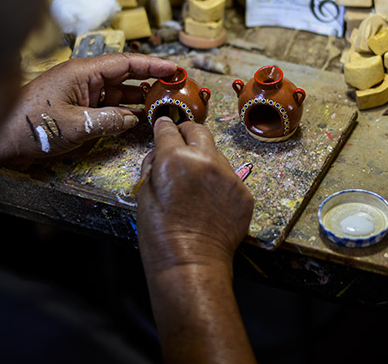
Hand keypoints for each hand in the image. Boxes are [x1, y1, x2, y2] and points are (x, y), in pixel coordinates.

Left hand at [0, 53, 176, 164]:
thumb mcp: (77, 126)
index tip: (175, 68)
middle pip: (124, 74)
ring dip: (138, 96)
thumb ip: (109, 121)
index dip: (153, 65)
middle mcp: (83, 77)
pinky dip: (122, 109)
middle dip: (150, 79)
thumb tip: (132, 119)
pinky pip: (105, 103)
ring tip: (162, 102)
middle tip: (175, 86)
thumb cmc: (31, 127)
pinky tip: (137, 117)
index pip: (126, 62)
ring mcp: (79, 91)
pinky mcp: (75, 105)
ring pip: (117, 90)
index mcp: (82, 71)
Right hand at [137, 118, 253, 273]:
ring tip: (194, 183)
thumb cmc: (161, 235)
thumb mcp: (143, 195)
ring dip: (204, 159)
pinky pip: (229, 177)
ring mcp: (229, 176)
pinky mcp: (244, 192)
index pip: (169, 130)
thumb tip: (160, 151)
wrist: (191, 263)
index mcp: (175, 159)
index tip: (164, 125)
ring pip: (216, 153)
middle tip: (180, 140)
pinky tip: (209, 201)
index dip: (164, 126)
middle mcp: (205, 161)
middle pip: (198, 131)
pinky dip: (219, 182)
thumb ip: (154, 166)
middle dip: (187, 132)